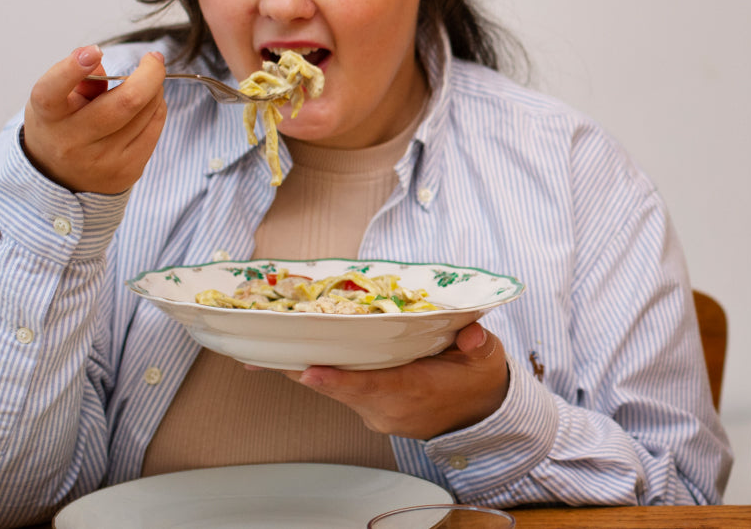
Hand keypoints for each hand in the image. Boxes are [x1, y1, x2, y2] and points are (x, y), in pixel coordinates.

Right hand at [22, 45, 167, 193]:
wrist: (61, 176)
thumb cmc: (60, 124)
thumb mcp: (56, 97)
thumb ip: (76, 76)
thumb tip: (97, 60)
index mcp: (48, 116)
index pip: (52, 91)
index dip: (72, 69)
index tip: (94, 51)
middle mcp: (72, 141)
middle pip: (125, 103)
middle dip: (150, 74)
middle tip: (154, 58)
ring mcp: (102, 160)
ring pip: (147, 112)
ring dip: (154, 90)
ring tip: (146, 84)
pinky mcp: (127, 171)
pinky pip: (155, 128)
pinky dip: (157, 109)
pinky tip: (148, 105)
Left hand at [284, 322, 509, 439]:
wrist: (480, 415)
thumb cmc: (478, 379)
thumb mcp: (486, 358)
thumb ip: (479, 344)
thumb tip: (473, 335)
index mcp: (417, 391)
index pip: (373, 386)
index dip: (339, 381)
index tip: (310, 372)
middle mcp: (390, 408)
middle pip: (341, 389)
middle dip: (304, 369)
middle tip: (264, 353)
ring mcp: (378, 414)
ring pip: (335, 392)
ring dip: (304, 372)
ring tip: (265, 352)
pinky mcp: (371, 412)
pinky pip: (340, 393)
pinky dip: (319, 377)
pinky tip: (292, 360)